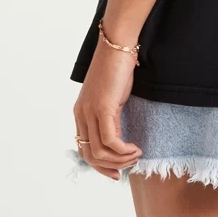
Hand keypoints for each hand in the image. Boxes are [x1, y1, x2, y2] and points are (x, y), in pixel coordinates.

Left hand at [73, 42, 142, 179]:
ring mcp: (90, 112)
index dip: (100, 166)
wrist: (118, 44)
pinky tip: (135, 148)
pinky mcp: (102, 108)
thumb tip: (119, 135)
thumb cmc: (118, 66)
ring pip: (99, 152)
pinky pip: (110, 140)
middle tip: (128, 167)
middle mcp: (81, 115)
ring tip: (135, 155)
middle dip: (110, 167)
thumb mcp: (112, 96)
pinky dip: (123, 150)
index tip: (117, 172)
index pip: (84, 150)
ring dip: (120, 160)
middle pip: (89, 156)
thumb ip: (111, 114)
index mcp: (81, 113)